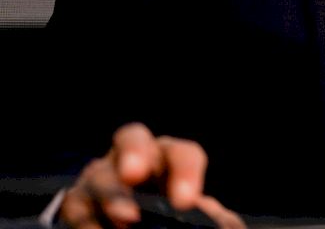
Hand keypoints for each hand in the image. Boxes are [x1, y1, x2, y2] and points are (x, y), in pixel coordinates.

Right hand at [59, 123, 244, 228]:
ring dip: (111, 194)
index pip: (182, 154)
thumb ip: (209, 216)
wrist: (133, 223)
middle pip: (132, 138)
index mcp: (170, 158)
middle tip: (136, 175)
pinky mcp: (78, 200)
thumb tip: (215, 221)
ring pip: (100, 173)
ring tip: (126, 217)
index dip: (185, 172)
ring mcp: (102, 176)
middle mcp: (135, 158)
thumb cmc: (172, 214)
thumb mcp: (190, 211)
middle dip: (135, 152)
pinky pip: (76, 205)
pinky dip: (85, 220)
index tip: (186, 202)